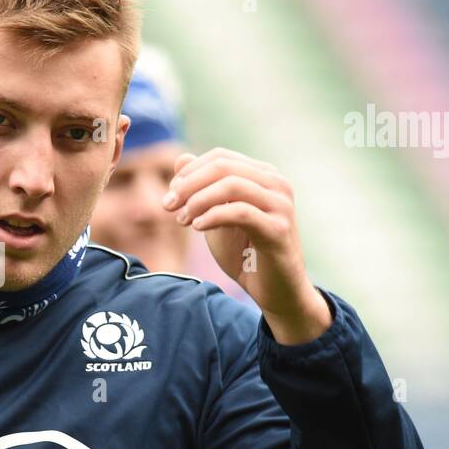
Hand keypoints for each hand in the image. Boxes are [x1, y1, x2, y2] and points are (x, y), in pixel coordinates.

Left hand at [163, 148, 330, 344]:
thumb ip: (201, 188)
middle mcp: (276, 184)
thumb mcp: (216, 216)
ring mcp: (280, 205)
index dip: (189, 172)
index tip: (170, 194)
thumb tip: (181, 158)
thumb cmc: (245, 253)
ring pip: (231, 186)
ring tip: (181, 220)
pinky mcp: (279, 229)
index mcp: (263, 175)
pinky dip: (213, 217)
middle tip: (168, 205)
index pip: (220, 157)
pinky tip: (196, 227)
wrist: (273, 290)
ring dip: (198, 201)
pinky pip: (240, 212)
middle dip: (189, 184)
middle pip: (223, 167)